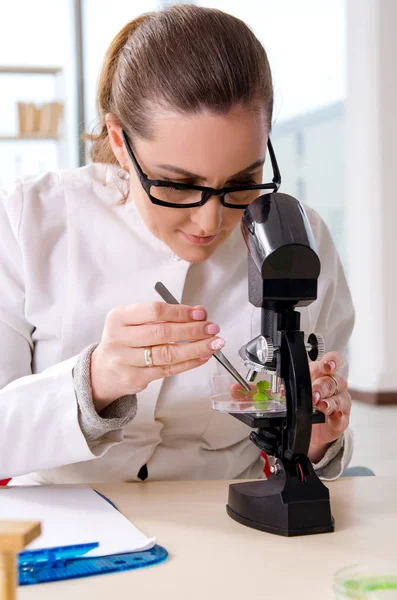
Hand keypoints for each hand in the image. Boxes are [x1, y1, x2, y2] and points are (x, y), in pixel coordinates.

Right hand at [90, 302, 223, 411]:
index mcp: (118, 317)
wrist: (102, 371)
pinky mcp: (135, 378)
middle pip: (162, 333)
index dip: (180, 312)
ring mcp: (126, 360)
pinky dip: (188, 363)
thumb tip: (198, 313)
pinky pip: (167, 370)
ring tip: (213, 344)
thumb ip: (162, 316)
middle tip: (212, 328)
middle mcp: (119, 338)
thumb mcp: (132, 322)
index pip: (155, 311)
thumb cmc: (124, 341)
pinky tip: (202, 357)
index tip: (200, 314)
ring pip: (167, 354)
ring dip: (195, 348)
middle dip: (192, 330)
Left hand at [228, 350, 349, 463]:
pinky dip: (338, 416)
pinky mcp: (340, 419)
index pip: (331, 361)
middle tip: (313, 393)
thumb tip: (235, 389)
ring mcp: (337, 401)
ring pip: (339, 396)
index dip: (331, 361)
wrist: (311, 430)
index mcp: (317, 373)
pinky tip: (332, 416)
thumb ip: (259, 390)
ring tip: (318, 405)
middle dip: (323, 385)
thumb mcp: (280, 395)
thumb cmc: (300, 404)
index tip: (325, 364)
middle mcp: (330, 385)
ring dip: (328, 400)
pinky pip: (343, 416)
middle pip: (334, 379)